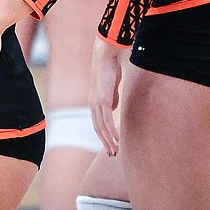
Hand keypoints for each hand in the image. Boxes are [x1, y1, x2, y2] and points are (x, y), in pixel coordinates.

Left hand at [90, 37, 127, 155]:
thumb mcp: (111, 87)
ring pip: (101, 127)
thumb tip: (113, 109)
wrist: (106, 55)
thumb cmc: (110, 68)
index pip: (97, 123)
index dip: (103, 135)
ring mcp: (96, 103)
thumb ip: (112, 98)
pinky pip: (106, 120)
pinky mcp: (102, 100)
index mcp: (94, 102)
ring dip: (108, 140)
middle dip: (105, 142)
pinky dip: (111, 131)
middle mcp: (93, 104)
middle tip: (113, 154)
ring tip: (115, 151)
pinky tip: (116, 139)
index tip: (110, 144)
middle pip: (98, 128)